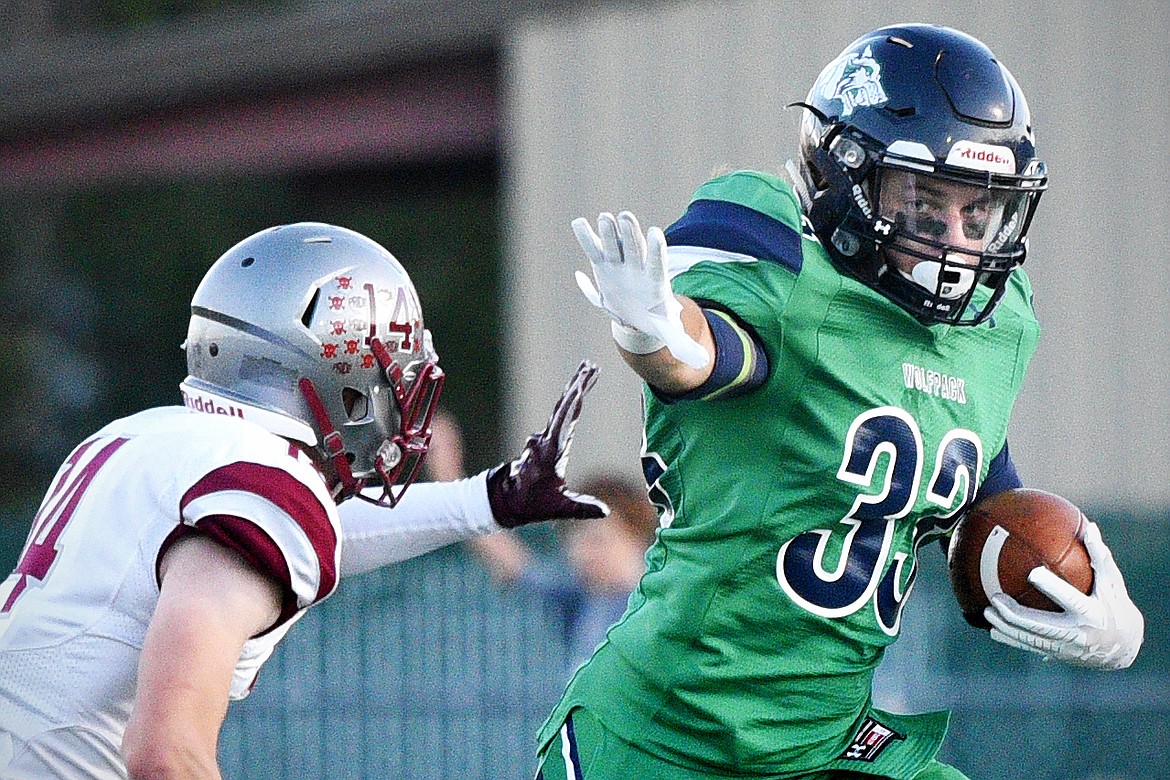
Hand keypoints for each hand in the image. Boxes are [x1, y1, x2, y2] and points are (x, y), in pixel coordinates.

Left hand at [486, 360, 608, 527]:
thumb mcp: (559, 508)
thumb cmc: (532, 504)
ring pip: (562, 408)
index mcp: (552, 451)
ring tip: (588, 370)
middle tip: (591, 365)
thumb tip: (606, 512)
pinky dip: (570, 401)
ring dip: (575, 388)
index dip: (573, 402)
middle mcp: (546, 440)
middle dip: (578, 384)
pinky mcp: (545, 440)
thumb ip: (582, 508)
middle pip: (564, 406)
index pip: (564, 421)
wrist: (506, 501)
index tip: (582, 384)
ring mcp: (544, 438)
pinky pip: (560, 415)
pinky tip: (578, 391)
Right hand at [572, 210, 709, 368]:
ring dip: (609, 232)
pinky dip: (586, 237)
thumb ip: (683, 344)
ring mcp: (620, 264)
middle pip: (635, 249)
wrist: (640, 315)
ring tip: (604, 218)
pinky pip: (594, 249)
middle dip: (630, 234)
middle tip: (625, 217)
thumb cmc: (657, 321)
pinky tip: (578, 223)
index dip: (656, 250)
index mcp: (655, 282)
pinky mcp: (604, 265)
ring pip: (615, 245)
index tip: (655, 233)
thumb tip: (701, 361)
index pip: (656, 263)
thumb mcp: (670, 333)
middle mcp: (638, 268)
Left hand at [983, 521, 1143, 669]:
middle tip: (995, 598)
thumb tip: (1090, 527)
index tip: (1032, 572)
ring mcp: (1066, 647)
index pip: (1070, 599)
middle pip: (1042, 626)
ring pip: (1031, 639)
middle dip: (1016, 614)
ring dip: (1007, 628)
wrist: (1124, 647)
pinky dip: (1012, 639)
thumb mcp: (1113, 584)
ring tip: (986, 612)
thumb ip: (1100, 557)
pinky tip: (993, 630)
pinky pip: (1030, 647)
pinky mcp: (1058, 653)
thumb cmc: (1115, 606)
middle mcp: (1077, 633)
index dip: (1052, 587)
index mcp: (1092, 613)